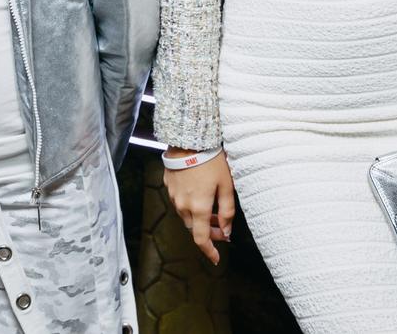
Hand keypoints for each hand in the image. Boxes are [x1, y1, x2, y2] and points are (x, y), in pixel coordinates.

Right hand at [163, 149, 236, 263]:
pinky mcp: (169, 185)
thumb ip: (227, 211)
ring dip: (199, 217)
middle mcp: (183, 205)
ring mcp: (174, 196)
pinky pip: (179, 201)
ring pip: (186, 215)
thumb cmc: (211, 160)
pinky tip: (199, 192)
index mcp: (199, 208)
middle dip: (208, 231)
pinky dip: (190, 203)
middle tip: (222, 226)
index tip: (216, 258)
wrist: (189, 139)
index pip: (201, 239)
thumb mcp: (226, 185)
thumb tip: (227, 230)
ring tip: (213, 206)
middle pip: (194, 228)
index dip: (209, 251)